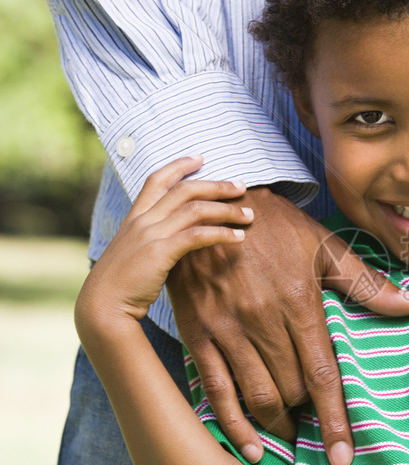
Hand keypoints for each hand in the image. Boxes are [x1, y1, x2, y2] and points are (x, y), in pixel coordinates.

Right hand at [77, 156, 250, 327]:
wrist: (103, 307)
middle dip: (216, 185)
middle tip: (241, 186)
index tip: (200, 157)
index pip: (157, 180)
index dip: (179, 165)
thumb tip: (178, 238)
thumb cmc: (122, 285)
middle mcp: (142, 221)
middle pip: (184, 189)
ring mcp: (150, 234)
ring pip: (195, 209)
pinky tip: (238, 237)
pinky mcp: (160, 252)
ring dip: (227, 210)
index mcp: (134, 218)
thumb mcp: (135, 254)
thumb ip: (153, 240)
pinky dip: (221, 233)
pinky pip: (197, 235)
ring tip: (249, 215)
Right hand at [168, 184, 408, 464]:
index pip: (323, 374)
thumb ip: (368, 283)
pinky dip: (232, 423)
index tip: (344, 457)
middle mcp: (262, 318)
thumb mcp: (324, 247)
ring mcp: (226, 327)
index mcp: (299, 300)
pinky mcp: (198, 331)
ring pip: (256, 394)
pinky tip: (250, 447)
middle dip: (308, 416)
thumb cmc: (275, 227)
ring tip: (293, 435)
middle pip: (291, 389)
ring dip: (277, 424)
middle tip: (318, 429)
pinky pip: (215, 388)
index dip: (335, 420)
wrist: (214, 202)